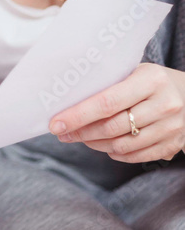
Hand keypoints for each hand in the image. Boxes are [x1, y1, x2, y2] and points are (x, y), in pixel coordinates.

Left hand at [49, 63, 184, 162]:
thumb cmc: (154, 82)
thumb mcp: (136, 72)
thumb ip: (109, 83)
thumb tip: (67, 100)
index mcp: (151, 80)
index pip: (107, 102)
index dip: (78, 115)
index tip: (56, 123)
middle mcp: (164, 104)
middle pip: (111, 127)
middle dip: (81, 132)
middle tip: (62, 132)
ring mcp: (170, 128)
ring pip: (121, 145)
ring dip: (94, 144)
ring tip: (81, 137)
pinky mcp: (172, 145)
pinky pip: (134, 156)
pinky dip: (114, 153)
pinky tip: (103, 145)